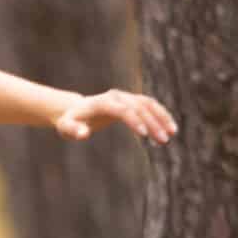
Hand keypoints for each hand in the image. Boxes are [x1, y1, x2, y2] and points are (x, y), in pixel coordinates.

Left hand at [54, 88, 176, 143]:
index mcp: (103, 102)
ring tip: (172, 134)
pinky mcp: (131, 100)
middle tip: (163, 141)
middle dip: (152, 123)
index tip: (145, 135)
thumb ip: (73, 130)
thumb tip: (83, 134)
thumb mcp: (66, 128)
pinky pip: (150, 105)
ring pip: (148, 104)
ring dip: (161, 117)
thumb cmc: (69, 121)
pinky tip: (170, 128)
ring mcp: (125, 96)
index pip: (123, 110)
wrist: (74, 110)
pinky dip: (161, 115)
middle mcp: (117, 96)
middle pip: (139, 107)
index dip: (135, 120)